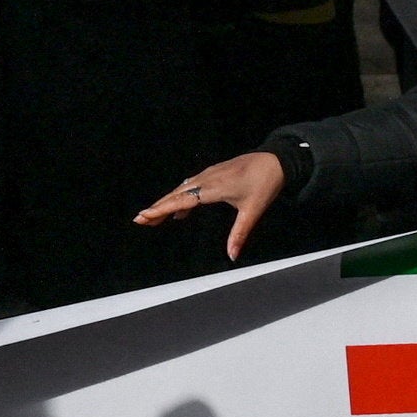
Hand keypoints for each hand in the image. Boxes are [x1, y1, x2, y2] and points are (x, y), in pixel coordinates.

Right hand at [136, 153, 291, 254]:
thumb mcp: (253, 211)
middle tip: (140, 219)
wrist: (275, 160)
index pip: (181, 200)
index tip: (144, 216)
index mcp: (213, 188)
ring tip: (155, 216)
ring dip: (167, 202)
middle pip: (175, 194)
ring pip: (181, 189)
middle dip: (157, 207)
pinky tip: (181, 209)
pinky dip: (181, 197)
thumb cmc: (264, 183)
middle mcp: (206, 179)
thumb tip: (232, 255)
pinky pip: (190, 186)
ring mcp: (208, 174)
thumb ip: (239, 234)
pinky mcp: (213, 173)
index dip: (161, 209)